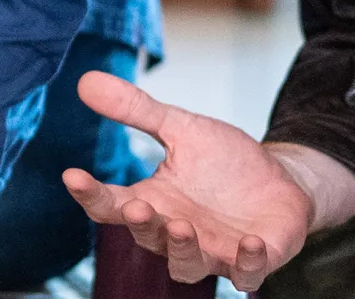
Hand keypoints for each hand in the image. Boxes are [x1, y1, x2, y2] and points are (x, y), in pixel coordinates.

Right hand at [62, 72, 314, 290]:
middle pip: (147, 238)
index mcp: (153, 201)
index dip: (90, 194)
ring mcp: (214, 251)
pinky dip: (247, 264)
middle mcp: (176, 232)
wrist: (281, 179)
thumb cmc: (225, 161)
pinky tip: (249, 243)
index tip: (72, 175)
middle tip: (137, 207)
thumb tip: (87, 80)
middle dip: (141, 226)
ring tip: (182, 227)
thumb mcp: (181, 128)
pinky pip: (246, 274)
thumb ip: (136, 110)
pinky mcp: (254, 260)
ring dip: (183, 250)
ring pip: (188, 265)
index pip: (110, 205)